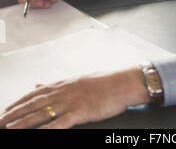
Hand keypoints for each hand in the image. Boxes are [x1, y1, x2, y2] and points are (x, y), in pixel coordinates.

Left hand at [0, 67, 149, 128]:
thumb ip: (57, 84)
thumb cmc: (105, 82)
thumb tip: (38, 85)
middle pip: (33, 104)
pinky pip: (61, 123)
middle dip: (14, 114)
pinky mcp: (81, 111)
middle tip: (0, 121)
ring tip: (9, 127)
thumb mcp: (78, 80)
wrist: (124, 82)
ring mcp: (72, 101)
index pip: (34, 94)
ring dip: (23, 122)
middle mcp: (64, 91)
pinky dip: (48, 129)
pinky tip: (37, 134)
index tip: (5, 110)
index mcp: (63, 84)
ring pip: (42, 113)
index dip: (17, 103)